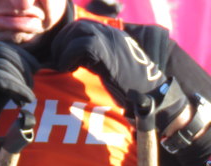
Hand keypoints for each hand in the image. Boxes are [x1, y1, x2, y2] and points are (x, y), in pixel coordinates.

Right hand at [0, 41, 37, 134]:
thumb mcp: (2, 91)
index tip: (36, 68)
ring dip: (21, 80)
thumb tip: (35, 67)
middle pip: (2, 51)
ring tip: (27, 98)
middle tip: (31, 88)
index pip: (1, 47)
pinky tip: (26, 99)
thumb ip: (13, 78)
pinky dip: (18, 88)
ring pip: (1, 64)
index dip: (22, 55)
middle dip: (23, 67)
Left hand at [51, 20, 185, 126]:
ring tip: (62, 63)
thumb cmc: (135, 87)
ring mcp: (110, 41)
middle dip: (63, 40)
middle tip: (59, 58)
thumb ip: (103, 58)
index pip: (86, 25)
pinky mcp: (106, 52)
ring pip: (76, 31)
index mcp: (116, 36)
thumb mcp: (118, 66)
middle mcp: (113, 34)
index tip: (65, 53)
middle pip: (78, 25)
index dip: (71, 36)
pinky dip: (67, 57)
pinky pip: (78, 46)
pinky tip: (68, 68)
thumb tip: (80, 59)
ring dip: (63, 47)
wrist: (151, 95)